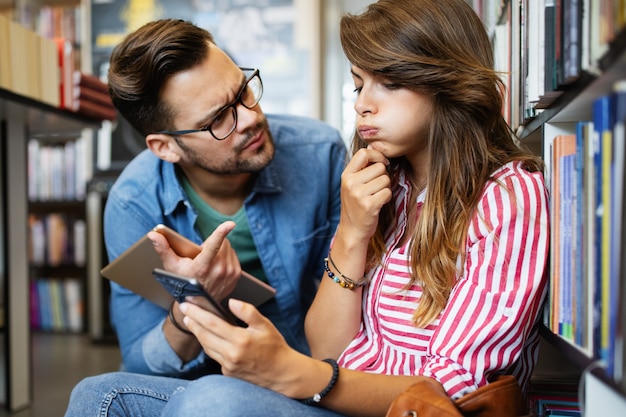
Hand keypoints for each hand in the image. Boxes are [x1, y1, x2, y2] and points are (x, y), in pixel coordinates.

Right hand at [147, 221, 240, 300]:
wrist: (199, 305)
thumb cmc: (183, 283)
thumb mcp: (172, 267)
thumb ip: (163, 249)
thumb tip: (154, 235)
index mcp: (203, 267)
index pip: (212, 247)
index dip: (221, 233)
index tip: (229, 224)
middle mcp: (219, 270)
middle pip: (222, 243)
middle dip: (213, 243)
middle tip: (202, 255)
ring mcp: (229, 273)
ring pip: (229, 248)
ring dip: (221, 249)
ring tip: (210, 261)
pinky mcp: (236, 275)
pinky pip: (233, 256)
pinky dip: (226, 256)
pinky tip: (217, 265)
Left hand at [180, 299, 299, 391]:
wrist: (281, 373)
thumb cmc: (275, 347)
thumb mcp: (265, 325)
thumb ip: (248, 312)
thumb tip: (231, 302)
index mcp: (241, 340)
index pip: (212, 323)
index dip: (197, 313)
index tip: (187, 304)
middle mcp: (232, 354)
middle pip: (204, 335)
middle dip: (192, 321)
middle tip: (184, 309)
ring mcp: (228, 366)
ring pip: (206, 347)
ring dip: (197, 333)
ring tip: (191, 321)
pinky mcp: (228, 373)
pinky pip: (214, 356)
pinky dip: (208, 345)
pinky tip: (207, 337)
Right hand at [338, 147, 391, 243]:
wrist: (352, 231)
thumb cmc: (355, 206)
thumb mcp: (352, 184)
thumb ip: (361, 167)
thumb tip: (371, 145)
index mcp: (346, 175)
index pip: (363, 153)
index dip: (377, 155)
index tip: (382, 163)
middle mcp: (350, 183)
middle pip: (379, 167)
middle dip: (383, 176)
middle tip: (376, 187)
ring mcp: (359, 194)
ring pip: (386, 179)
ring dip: (386, 187)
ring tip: (376, 196)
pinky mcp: (369, 205)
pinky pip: (387, 192)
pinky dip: (387, 197)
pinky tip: (379, 203)